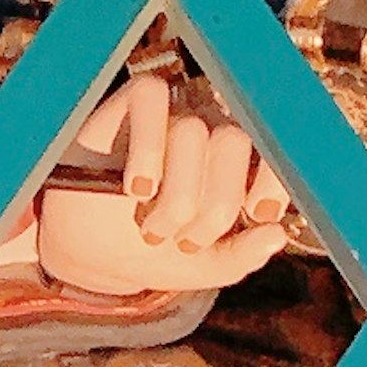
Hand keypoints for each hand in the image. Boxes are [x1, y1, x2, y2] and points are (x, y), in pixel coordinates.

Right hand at [33, 68, 294, 302]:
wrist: (90, 253)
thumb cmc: (153, 250)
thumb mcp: (203, 268)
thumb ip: (243, 256)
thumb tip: (276, 235)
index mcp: (237, 168)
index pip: (273, 151)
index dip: (273, 177)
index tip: (258, 213)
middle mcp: (209, 134)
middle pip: (232, 143)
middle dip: (213, 205)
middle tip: (186, 241)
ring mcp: (172, 116)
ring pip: (191, 131)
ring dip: (173, 196)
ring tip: (152, 227)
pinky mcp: (133, 103)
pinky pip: (151, 99)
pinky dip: (147, 149)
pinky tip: (138, 188)